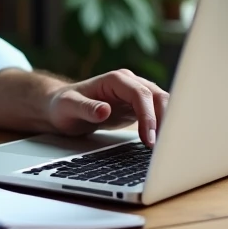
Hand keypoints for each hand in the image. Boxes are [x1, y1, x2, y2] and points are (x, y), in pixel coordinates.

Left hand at [45, 69, 168, 145]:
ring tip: (164, 148)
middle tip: (162, 148)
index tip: (148, 138)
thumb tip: (104, 110)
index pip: (140, 94)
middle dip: (164, 121)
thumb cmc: (63, 105)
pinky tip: (160, 144)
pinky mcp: (137, 108)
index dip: (148, 116)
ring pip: (162, 105)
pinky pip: (157, 115)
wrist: (60, 108)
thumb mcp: (68, 107)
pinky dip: (162, 128)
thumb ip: (86, 108)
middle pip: (158, 97)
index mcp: (115, 79)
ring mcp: (135, 94)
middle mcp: (129, 83)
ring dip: (167, 124)